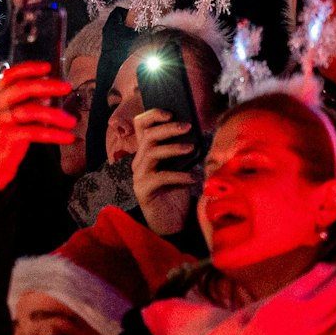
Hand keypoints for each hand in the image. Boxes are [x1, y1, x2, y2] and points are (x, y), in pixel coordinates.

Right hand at [0, 63, 76, 190]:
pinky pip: (34, 131)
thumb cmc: (5, 141)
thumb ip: (26, 104)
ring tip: (71, 121)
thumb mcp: (14, 119)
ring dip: (54, 114)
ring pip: (30, 110)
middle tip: (66, 87)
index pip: (9, 76)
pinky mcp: (6, 136)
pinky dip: (53, 133)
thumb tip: (47, 94)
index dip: (28, 69)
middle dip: (47, 85)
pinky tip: (67, 136)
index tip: (48, 67)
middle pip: (22, 88)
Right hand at [130, 107, 198, 234]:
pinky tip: (192, 178)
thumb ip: (183, 151)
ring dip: (173, 148)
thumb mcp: (182, 166)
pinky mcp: (143, 190)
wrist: (173, 221)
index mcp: (147, 152)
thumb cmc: (178, 192)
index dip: (152, 115)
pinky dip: (179, 175)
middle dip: (167, 128)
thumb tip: (197, 132)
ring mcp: (139, 176)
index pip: (141, 126)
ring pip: (151, 152)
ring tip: (192, 148)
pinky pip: (160, 177)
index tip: (171, 113)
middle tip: (188, 127)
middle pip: (147, 136)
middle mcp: (139, 161)